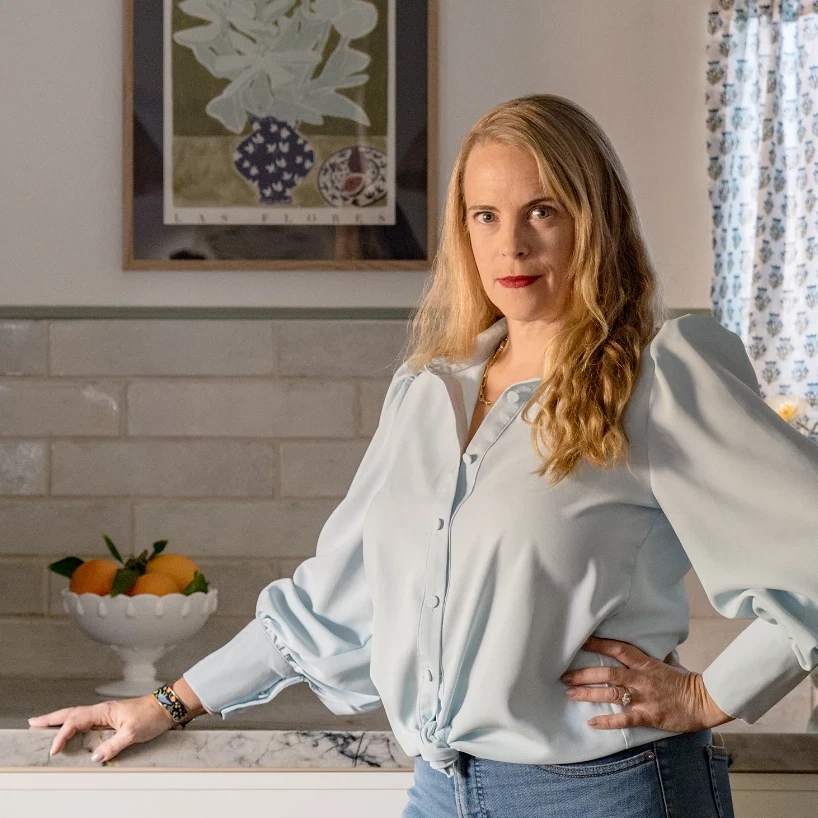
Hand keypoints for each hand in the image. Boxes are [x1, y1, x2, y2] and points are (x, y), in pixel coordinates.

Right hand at [27, 695, 174, 762]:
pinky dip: (74, 724)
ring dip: (61, 720)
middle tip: (33, 723)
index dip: (62, 734)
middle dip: (51, 718)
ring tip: (45, 725)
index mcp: (104, 710)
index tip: (55, 749)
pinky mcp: (112, 719)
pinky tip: (71, 729)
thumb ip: (113, 745)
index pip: (76, 721)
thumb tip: (95, 757)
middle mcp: (103, 710)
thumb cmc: (152, 715)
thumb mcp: (133, 733)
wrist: (167, 707)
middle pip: (72, 713)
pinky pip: (87, 721)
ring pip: (78, 716)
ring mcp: (106, 714)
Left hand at [560, 635, 734, 731]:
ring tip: (570, 693)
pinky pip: (624, 719)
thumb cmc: (686, 680)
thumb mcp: (670, 662)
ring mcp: (643, 698)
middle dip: (583, 674)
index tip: (580, 642)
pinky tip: (591, 722)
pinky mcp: (648, 716)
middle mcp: (640, 679)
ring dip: (588, 694)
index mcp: (645, 663)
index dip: (598, 644)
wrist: (705, 701)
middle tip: (564, 675)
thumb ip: (655, 655)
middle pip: (607, 673)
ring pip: (610, 694)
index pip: (618, 649)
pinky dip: (607, 722)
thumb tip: (652, 646)